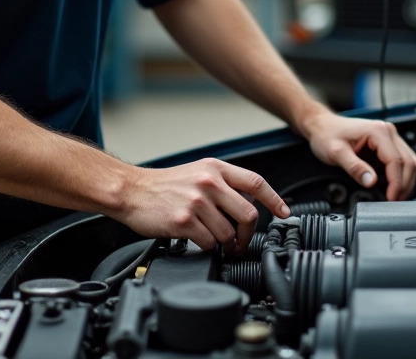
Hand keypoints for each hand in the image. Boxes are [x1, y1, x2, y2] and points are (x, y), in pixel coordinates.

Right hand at [117, 158, 289, 253]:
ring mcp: (197, 202)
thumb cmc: (164, 185)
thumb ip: (223, 183)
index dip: (275, 199)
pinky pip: (208, 242)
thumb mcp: (198, 172)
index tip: (284, 212)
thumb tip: (248, 204)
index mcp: (215, 168)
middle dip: (247, 233)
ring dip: (223, 242)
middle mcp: (209, 182)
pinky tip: (195, 239)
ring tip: (212, 239)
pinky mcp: (184, 221)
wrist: (131, 191)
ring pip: (228, 233)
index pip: (256, 183)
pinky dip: (205, 246)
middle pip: (248, 214)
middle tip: (240, 241)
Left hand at [301, 111, 415, 200]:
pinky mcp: (387, 145)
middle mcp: (387, 131)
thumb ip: (354, 168)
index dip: (396, 183)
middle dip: (404, 185)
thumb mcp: (336, 153)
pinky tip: (393, 187)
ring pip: (410, 162)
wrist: (322, 126)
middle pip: (409, 162)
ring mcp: (389, 137)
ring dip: (406, 181)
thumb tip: (371, 181)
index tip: (391, 198)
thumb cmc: (327, 135)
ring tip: (395, 197)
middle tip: (395, 202)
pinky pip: (402, 161)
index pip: (396, 161)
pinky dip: (401, 176)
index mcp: (378, 131)